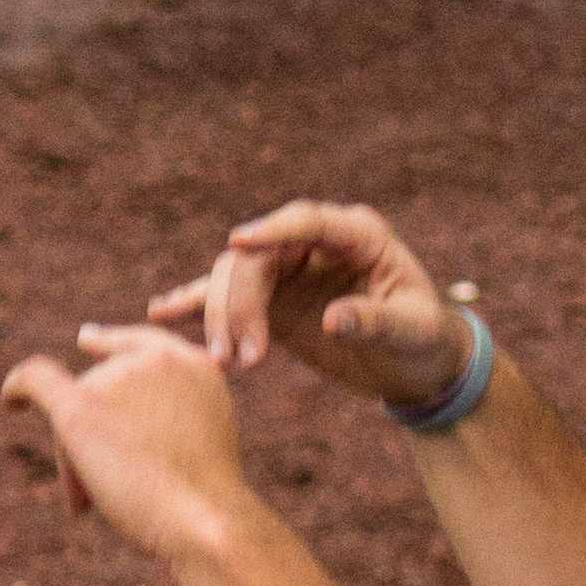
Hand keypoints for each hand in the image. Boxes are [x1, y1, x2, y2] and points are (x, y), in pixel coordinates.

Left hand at [0, 324, 259, 567]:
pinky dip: (19, 389)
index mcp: (194, 365)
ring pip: (77, 410)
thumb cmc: (208, 503)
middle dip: (101, 432)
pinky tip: (9, 401)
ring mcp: (116, 379)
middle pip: (102, 386)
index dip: (112, 345)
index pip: (143, 345)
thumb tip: (116, 438)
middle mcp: (154, 361)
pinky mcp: (81, 405)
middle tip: (108, 492)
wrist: (206, 519)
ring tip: (97, 503)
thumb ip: (170, 426)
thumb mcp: (200, 448)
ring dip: (81, 460)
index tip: (87, 341)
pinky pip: (35, 380)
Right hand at [147, 199, 470, 403]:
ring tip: (225, 363)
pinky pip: (230, 299)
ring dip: (221, 317)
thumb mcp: (411, 331)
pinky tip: (160, 314)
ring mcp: (290, 270)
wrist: (418, 364)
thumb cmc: (424, 339)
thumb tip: (334, 320)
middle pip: (259, 257)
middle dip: (239, 302)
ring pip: (237, 278)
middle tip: (237, 355)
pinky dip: (196, 304)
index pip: (307, 222)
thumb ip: (374, 321)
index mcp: (356, 235)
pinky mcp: (273, 301)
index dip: (273, 231)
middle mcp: (316, 245)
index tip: (238, 244)